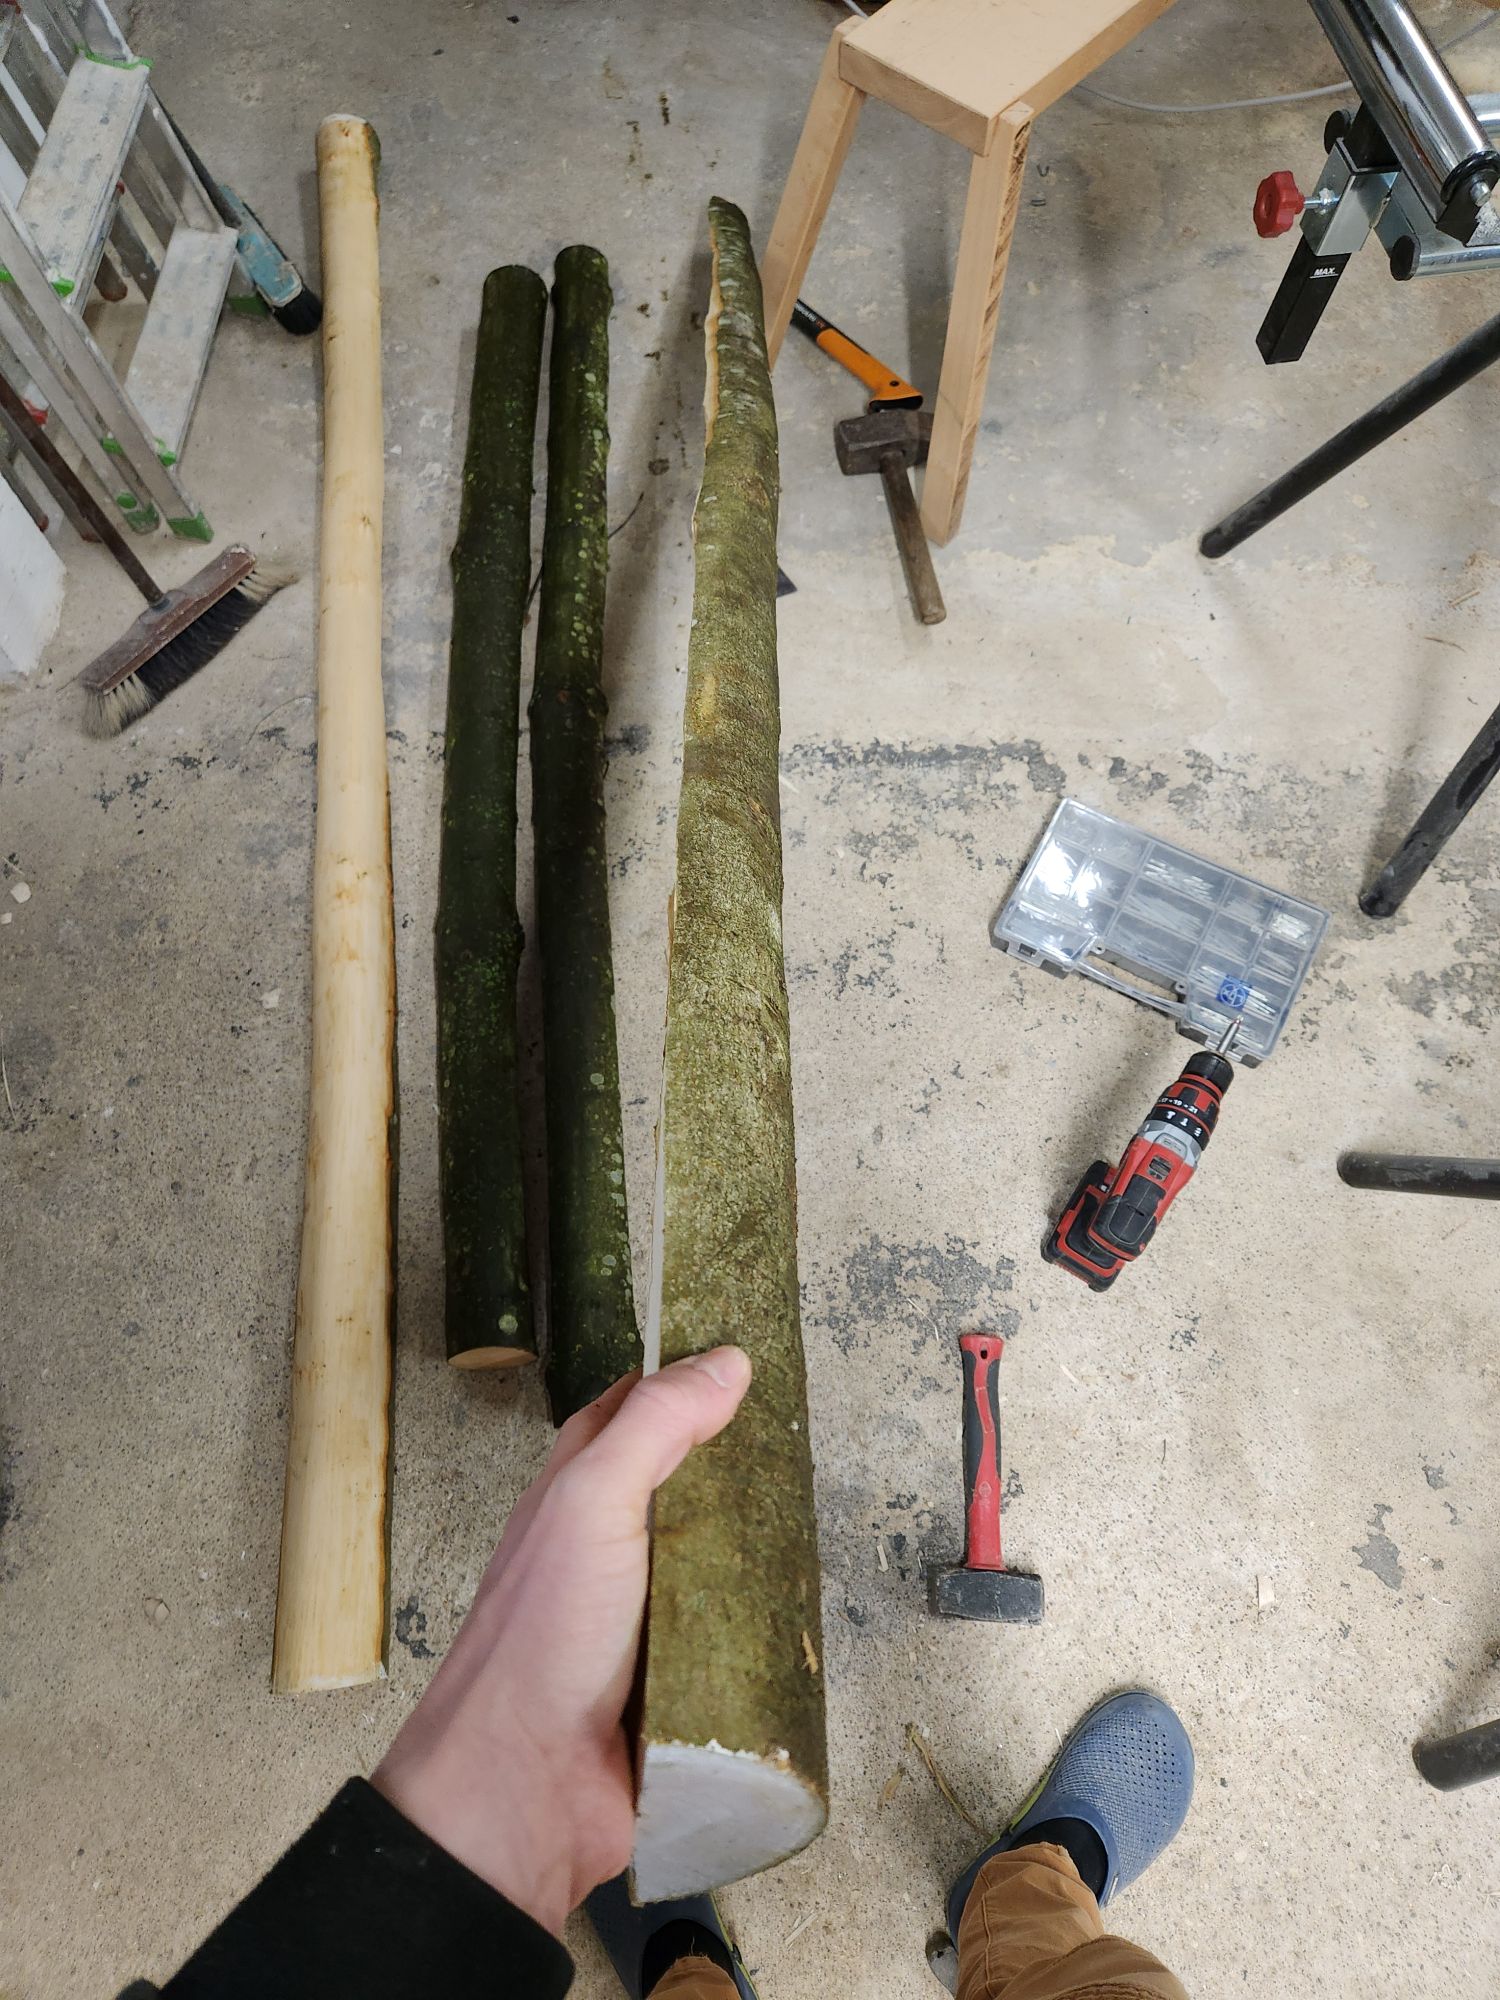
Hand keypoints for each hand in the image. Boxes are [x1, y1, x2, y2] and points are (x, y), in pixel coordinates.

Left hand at [372, 1346, 751, 1935]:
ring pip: (721, 1561)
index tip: (749, 1356)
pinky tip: (809, 1611)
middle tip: (807, 1440)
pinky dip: (768, 1627)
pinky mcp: (683, 1681)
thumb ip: (654, 1427)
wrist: (524, 1795)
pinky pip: (738, 1639)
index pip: (635, 1411)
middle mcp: (610, 1549)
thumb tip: (723, 1359)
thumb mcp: (591, 1501)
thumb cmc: (540, 1640)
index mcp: (576, 1494)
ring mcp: (646, 1617)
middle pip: (689, 1485)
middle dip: (742, 1466)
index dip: (685, 1379)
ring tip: (822, 1518)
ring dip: (762, 1550)